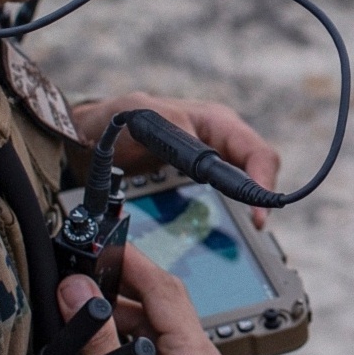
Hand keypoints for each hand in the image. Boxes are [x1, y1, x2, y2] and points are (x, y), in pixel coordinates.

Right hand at [57, 245, 223, 354]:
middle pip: (162, 307)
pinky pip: (148, 354)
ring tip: (82, 303)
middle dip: (123, 288)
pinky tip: (95, 338)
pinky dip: (122, 341)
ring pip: (153, 330)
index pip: (166, 291)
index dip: (134, 263)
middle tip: (85, 272)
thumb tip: (74, 288)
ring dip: (119, 315)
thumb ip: (93, 334)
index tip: (107, 243)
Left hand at [73, 93, 280, 227]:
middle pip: (258, 172)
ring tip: (242, 234)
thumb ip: (175, 137)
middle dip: (260, 199)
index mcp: (217, 122)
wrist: (90, 138)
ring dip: (244, 210)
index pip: (257, 152)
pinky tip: (217, 232)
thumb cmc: (116, 120)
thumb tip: (205, 161)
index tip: (258, 215)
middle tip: (254, 228)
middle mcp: (222, 141)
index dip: (263, 183)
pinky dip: (225, 216)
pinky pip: (223, 199)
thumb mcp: (143, 121)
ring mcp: (213, 162)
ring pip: (244, 188)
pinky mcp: (200, 181)